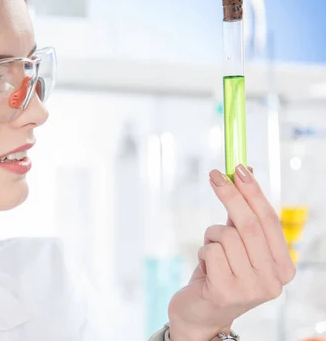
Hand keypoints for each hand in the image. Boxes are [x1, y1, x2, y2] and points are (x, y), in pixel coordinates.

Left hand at [167, 165, 295, 340]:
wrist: (200, 315)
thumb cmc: (219, 274)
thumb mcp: (236, 245)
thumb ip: (243, 215)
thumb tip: (245, 171)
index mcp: (283, 268)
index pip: (269, 221)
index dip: (253, 191)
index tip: (238, 168)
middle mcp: (273, 281)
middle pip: (249, 224)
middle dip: (230, 194)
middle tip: (213, 175)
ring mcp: (250, 289)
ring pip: (226, 236)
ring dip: (211, 236)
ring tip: (211, 254)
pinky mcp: (225, 292)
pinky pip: (210, 251)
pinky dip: (203, 252)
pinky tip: (205, 268)